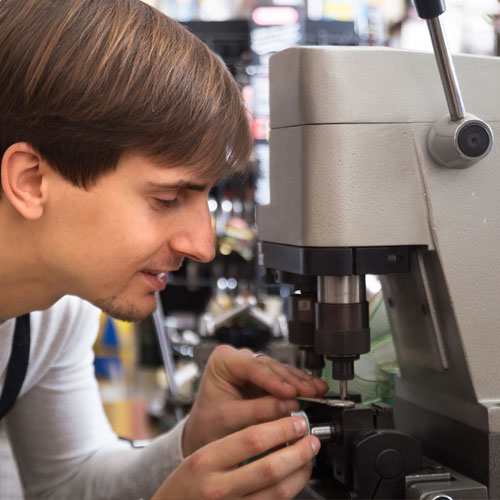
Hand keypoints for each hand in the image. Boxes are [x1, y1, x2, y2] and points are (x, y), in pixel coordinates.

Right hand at [153, 415, 319, 499]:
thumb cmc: (186, 484)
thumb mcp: (201, 456)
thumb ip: (234, 444)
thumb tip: (274, 428)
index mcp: (207, 461)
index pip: (252, 439)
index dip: (281, 429)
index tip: (296, 422)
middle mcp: (219, 487)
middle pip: (270, 467)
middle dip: (299, 451)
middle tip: (311, 440)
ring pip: (278, 492)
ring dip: (300, 473)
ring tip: (308, 459)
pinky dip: (290, 492)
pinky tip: (295, 480)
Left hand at [182, 345, 327, 456]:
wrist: (205, 433)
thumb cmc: (208, 424)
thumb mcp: (229, 419)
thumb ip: (258, 411)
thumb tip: (288, 405)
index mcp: (223, 361)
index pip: (253, 366)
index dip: (274, 380)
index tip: (291, 392)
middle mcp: (238, 358)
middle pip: (270, 366)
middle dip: (293, 380)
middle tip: (312, 392)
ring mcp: (252, 366)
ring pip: (280, 370)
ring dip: (300, 382)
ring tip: (318, 391)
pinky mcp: (263, 377)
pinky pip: (284, 378)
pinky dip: (299, 386)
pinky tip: (314, 389)